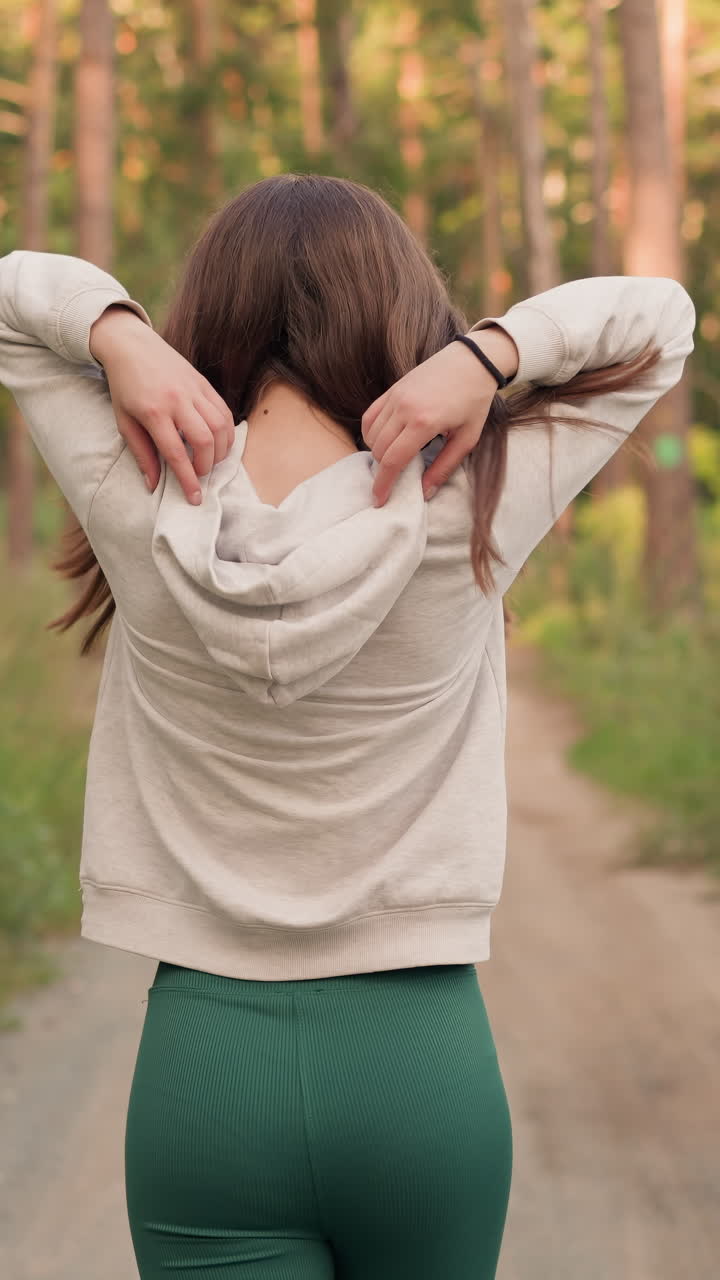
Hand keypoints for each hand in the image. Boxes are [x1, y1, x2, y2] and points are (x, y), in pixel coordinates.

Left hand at [89, 305, 235, 503]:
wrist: (131, 345)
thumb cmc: (124, 386)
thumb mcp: (124, 421)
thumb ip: (141, 453)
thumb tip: (153, 485)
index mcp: (153, 412)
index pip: (176, 453)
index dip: (187, 480)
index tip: (195, 498)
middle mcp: (177, 400)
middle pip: (205, 441)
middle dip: (207, 466)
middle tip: (199, 475)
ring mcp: (194, 390)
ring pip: (220, 427)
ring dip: (221, 451)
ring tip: (211, 460)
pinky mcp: (204, 383)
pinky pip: (224, 411)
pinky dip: (226, 432)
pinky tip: (220, 442)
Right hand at [362, 326, 518, 506]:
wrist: (473, 361)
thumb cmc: (474, 401)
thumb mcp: (467, 439)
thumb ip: (444, 467)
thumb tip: (425, 493)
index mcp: (424, 423)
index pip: (392, 460)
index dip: (383, 484)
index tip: (379, 500)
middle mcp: (404, 409)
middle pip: (379, 450)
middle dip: (383, 470)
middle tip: (396, 477)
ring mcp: (395, 396)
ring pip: (371, 435)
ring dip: (378, 452)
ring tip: (394, 458)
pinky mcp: (392, 389)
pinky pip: (370, 416)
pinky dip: (371, 433)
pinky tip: (383, 441)